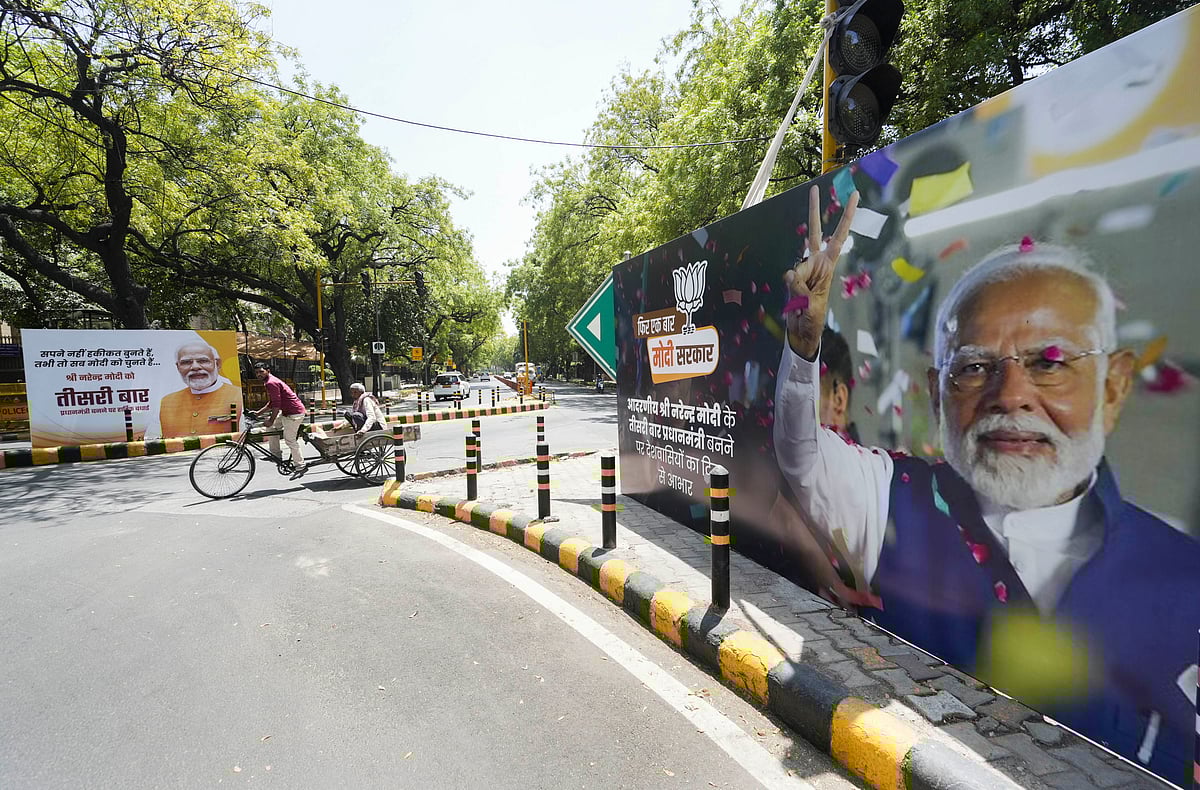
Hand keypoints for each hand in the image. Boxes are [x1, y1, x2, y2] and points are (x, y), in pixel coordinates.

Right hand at [783, 184, 858, 358]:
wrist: (803, 332)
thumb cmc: (814, 319)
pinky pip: (788, 278)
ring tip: (801, 305)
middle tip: (814, 188)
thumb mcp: (811, 306)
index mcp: (829, 265)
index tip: (853, 196)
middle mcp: (816, 262)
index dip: (846, 217)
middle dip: (814, 211)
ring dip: (796, 286)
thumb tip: (789, 274)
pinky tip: (794, 303)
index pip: (839, 237)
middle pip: (814, 232)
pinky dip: (789, 291)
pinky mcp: (791, 278)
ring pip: (796, 266)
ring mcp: (803, 269)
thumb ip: (800, 289)